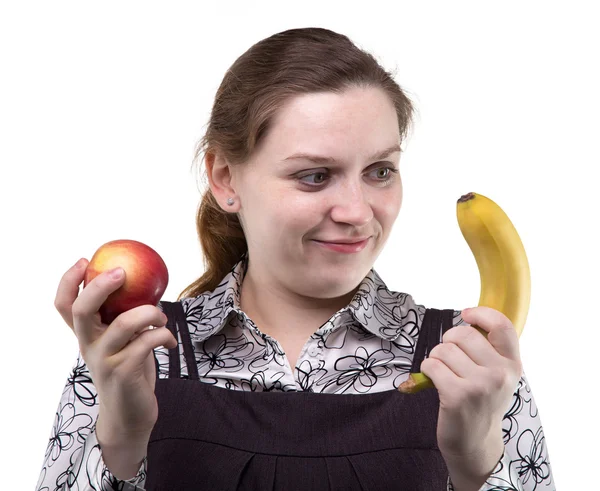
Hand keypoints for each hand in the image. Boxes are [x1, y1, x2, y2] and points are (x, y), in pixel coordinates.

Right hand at [54, 258, 177, 436]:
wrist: (130, 416)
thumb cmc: (130, 371)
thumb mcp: (123, 342)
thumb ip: (125, 318)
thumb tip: (147, 283)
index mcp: (86, 335)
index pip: (64, 306)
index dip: (68, 281)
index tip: (85, 260)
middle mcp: (89, 346)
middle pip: (82, 310)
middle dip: (100, 286)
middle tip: (122, 272)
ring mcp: (105, 360)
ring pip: (125, 323)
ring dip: (151, 313)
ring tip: (162, 318)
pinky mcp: (124, 372)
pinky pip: (148, 342)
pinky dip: (164, 336)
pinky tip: (170, 342)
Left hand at [420, 306, 522, 479]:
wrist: (475, 443)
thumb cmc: (480, 402)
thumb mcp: (497, 375)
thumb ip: (489, 349)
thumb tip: (468, 317)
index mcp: (512, 364)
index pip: (501, 325)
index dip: (481, 313)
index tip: (466, 315)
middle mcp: (500, 374)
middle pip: (461, 333)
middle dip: (448, 342)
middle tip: (449, 360)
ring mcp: (480, 385)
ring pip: (443, 349)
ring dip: (435, 358)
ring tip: (444, 375)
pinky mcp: (457, 396)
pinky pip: (431, 365)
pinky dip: (426, 370)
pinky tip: (434, 382)